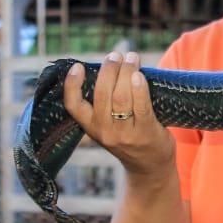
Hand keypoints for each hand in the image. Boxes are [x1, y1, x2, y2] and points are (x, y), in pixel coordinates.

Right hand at [62, 51, 176, 177]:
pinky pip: (141, 107)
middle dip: (109, 69)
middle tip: (116, 55)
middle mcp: (105, 131)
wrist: (150, 168)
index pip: (73, 106)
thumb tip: (109, 67)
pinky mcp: (145, 134)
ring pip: (121, 97)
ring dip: (127, 71)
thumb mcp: (109, 127)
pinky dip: (139, 89)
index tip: (78, 66)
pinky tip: (139, 75)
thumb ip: (105, 104)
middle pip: (102, 94)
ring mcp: (125, 134)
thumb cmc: (130, 138)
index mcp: (91, 127)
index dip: (72, 85)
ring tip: (132, 57)